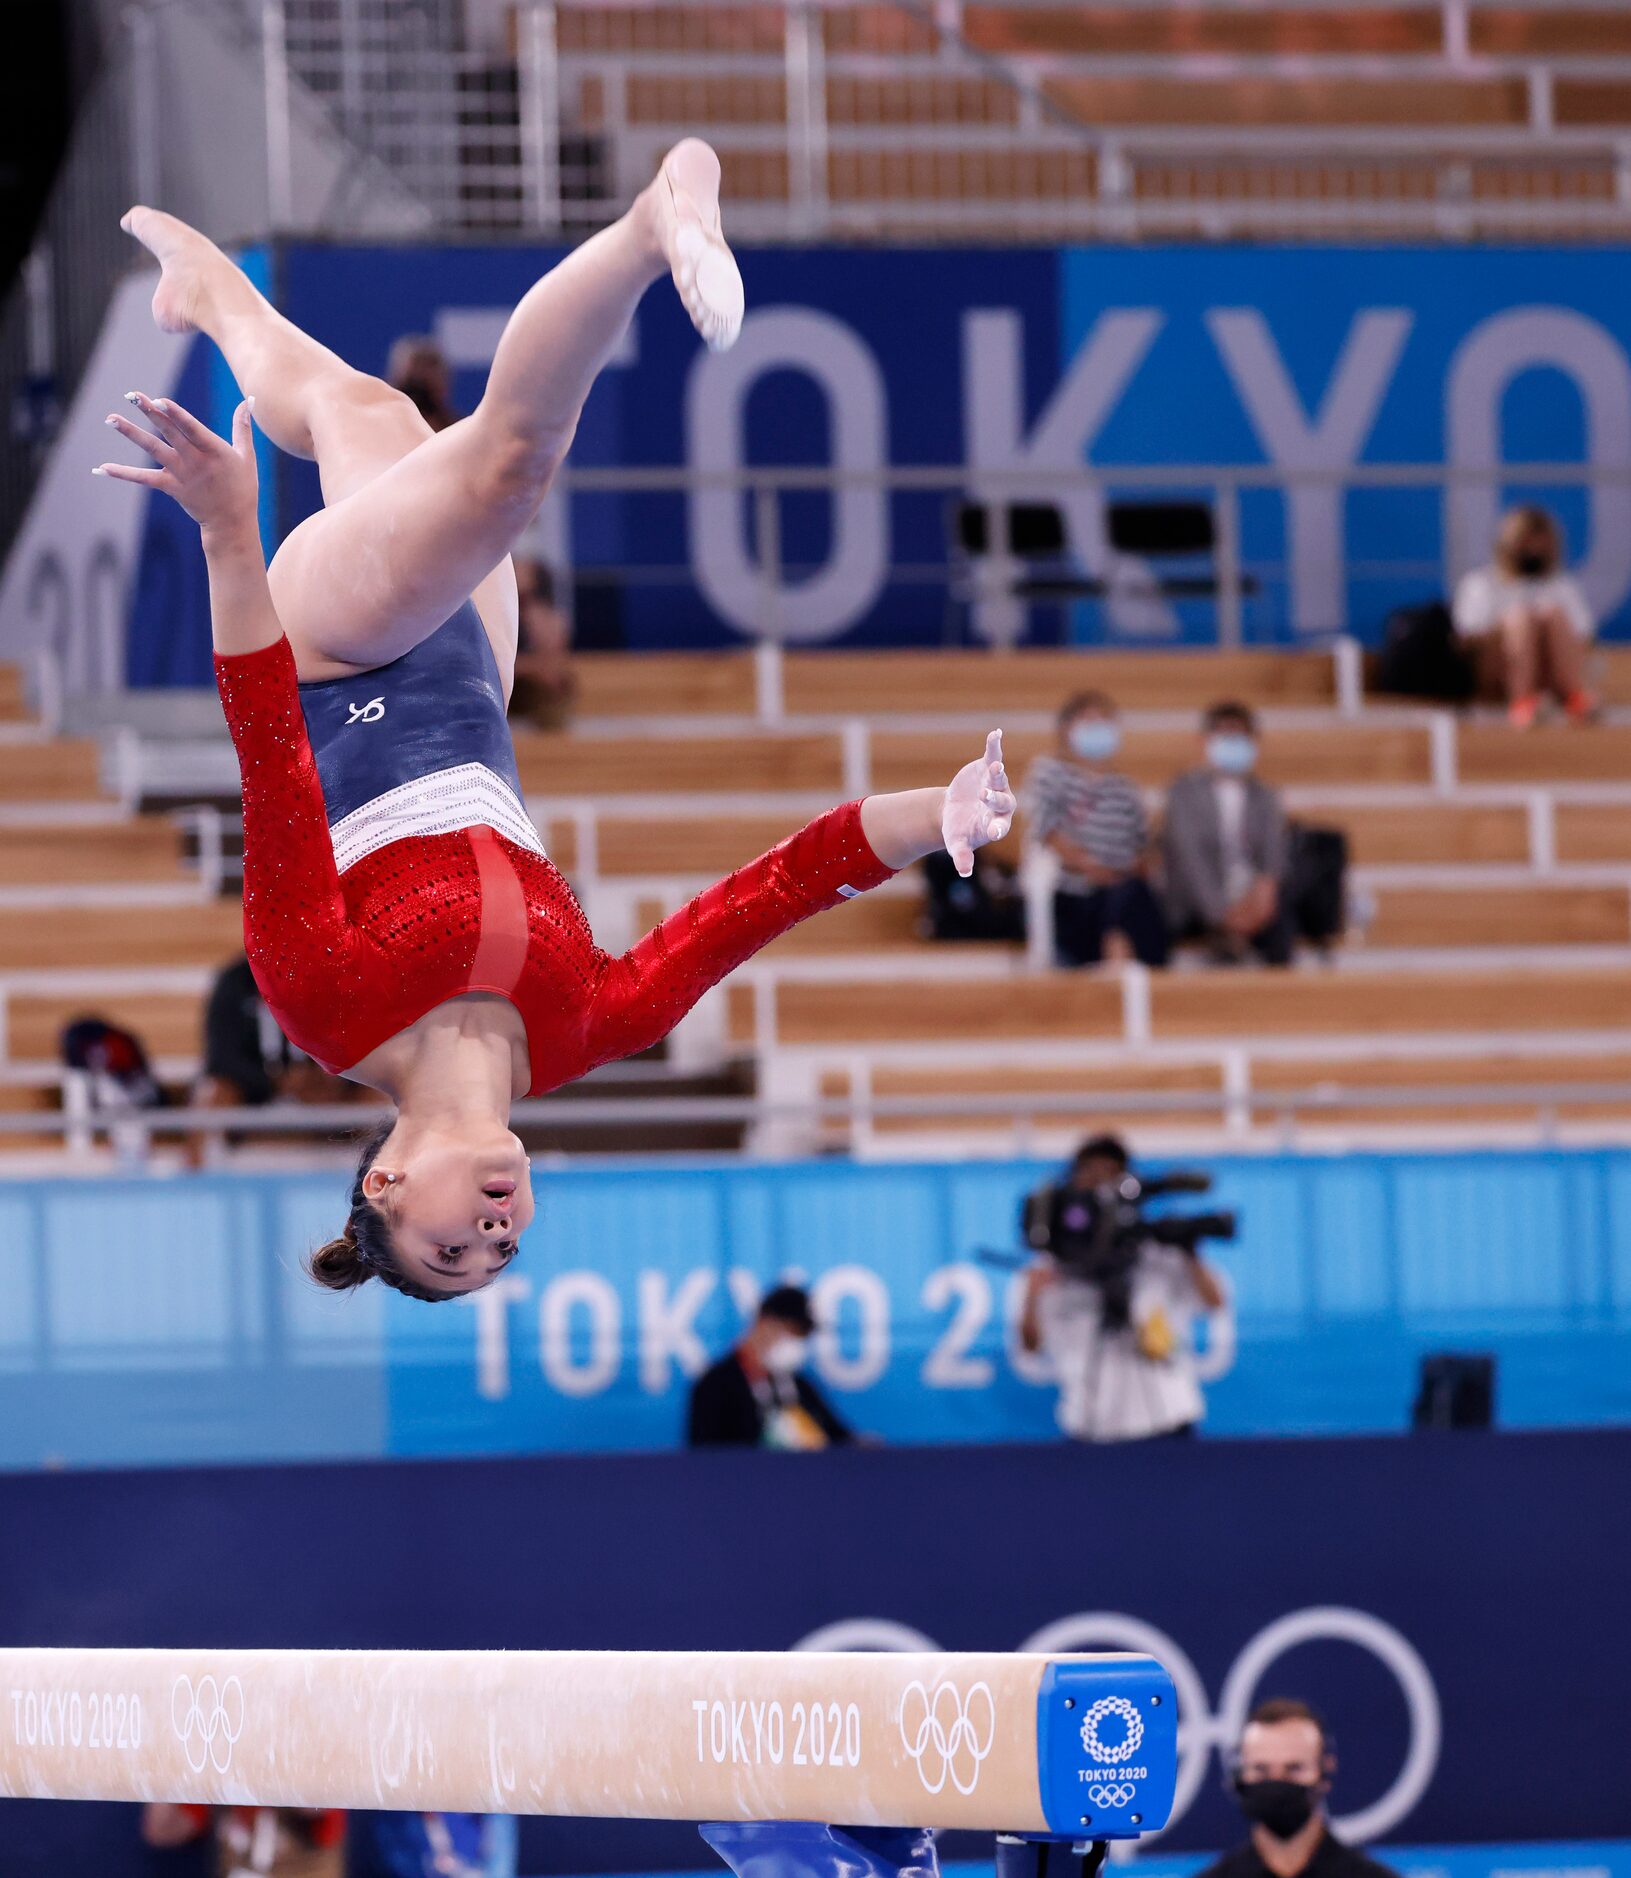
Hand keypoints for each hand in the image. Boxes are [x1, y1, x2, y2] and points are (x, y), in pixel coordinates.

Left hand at [95, 391, 258, 537]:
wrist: (232, 523)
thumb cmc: (242, 486)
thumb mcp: (247, 455)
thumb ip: (243, 426)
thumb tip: (249, 399)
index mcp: (214, 450)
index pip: (191, 428)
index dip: (175, 414)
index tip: (159, 400)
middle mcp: (195, 461)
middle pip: (169, 432)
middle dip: (150, 412)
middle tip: (131, 395)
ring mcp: (181, 474)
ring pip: (153, 450)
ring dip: (131, 433)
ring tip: (111, 418)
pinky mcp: (171, 487)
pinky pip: (143, 479)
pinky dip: (122, 473)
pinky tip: (101, 467)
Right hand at [941, 730, 1016, 878]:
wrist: (954, 810)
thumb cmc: (958, 830)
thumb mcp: (956, 843)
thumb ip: (962, 856)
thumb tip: (964, 872)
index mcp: (995, 824)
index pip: (999, 826)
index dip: (997, 827)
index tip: (993, 832)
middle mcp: (1000, 804)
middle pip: (1001, 801)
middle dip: (994, 798)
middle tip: (984, 796)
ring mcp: (996, 785)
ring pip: (999, 778)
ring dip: (997, 772)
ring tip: (994, 766)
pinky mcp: (987, 768)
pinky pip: (993, 756)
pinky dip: (994, 746)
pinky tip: (995, 734)